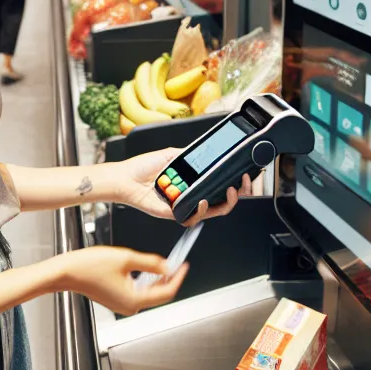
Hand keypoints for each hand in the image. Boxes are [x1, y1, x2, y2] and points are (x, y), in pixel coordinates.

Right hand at [58, 245, 187, 314]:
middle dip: (167, 278)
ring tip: (161, 263)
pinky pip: (136, 292)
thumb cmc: (90, 266)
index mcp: (134, 300)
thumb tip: (167, 266)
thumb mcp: (126, 258)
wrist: (67, 272)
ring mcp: (121, 305)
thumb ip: (150, 262)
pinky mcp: (115, 299)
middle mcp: (129, 307)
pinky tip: (145, 269)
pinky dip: (144, 281)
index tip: (184, 266)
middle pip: (157, 294)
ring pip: (147, 293)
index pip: (166, 292)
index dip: (177, 278)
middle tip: (175, 262)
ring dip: (155, 279)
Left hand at [110, 148, 251, 225]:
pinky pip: (193, 218)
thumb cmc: (144, 167)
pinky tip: (202, 200)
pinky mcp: (175, 215)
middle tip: (243, 183)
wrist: (125, 178)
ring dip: (226, 202)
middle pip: (222, 200)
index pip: (219, 184)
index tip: (244, 173)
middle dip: (238, 193)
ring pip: (213, 211)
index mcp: (193, 181)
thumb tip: (209, 151)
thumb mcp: (172, 154)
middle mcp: (192, 194)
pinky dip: (201, 211)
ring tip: (230, 190)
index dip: (235, 182)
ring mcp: (185, 205)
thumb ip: (191, 155)